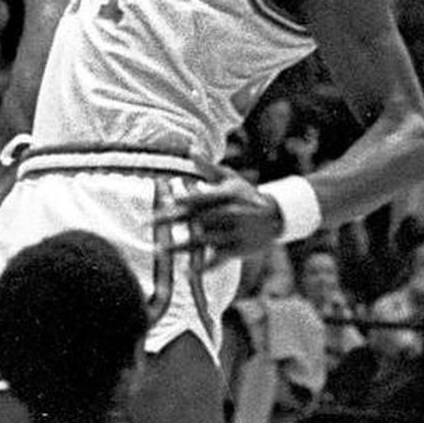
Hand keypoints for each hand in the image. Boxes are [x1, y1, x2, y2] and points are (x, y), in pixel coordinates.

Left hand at [156, 155, 282, 266]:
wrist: (275, 216)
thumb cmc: (245, 194)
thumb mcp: (231, 179)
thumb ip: (208, 168)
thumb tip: (190, 149)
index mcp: (226, 195)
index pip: (201, 197)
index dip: (184, 200)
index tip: (167, 201)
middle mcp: (230, 213)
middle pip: (196, 218)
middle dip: (171, 220)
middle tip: (148, 223)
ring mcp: (234, 233)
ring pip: (203, 240)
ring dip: (181, 246)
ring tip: (160, 250)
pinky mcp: (237, 249)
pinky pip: (219, 259)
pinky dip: (205, 267)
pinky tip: (188, 273)